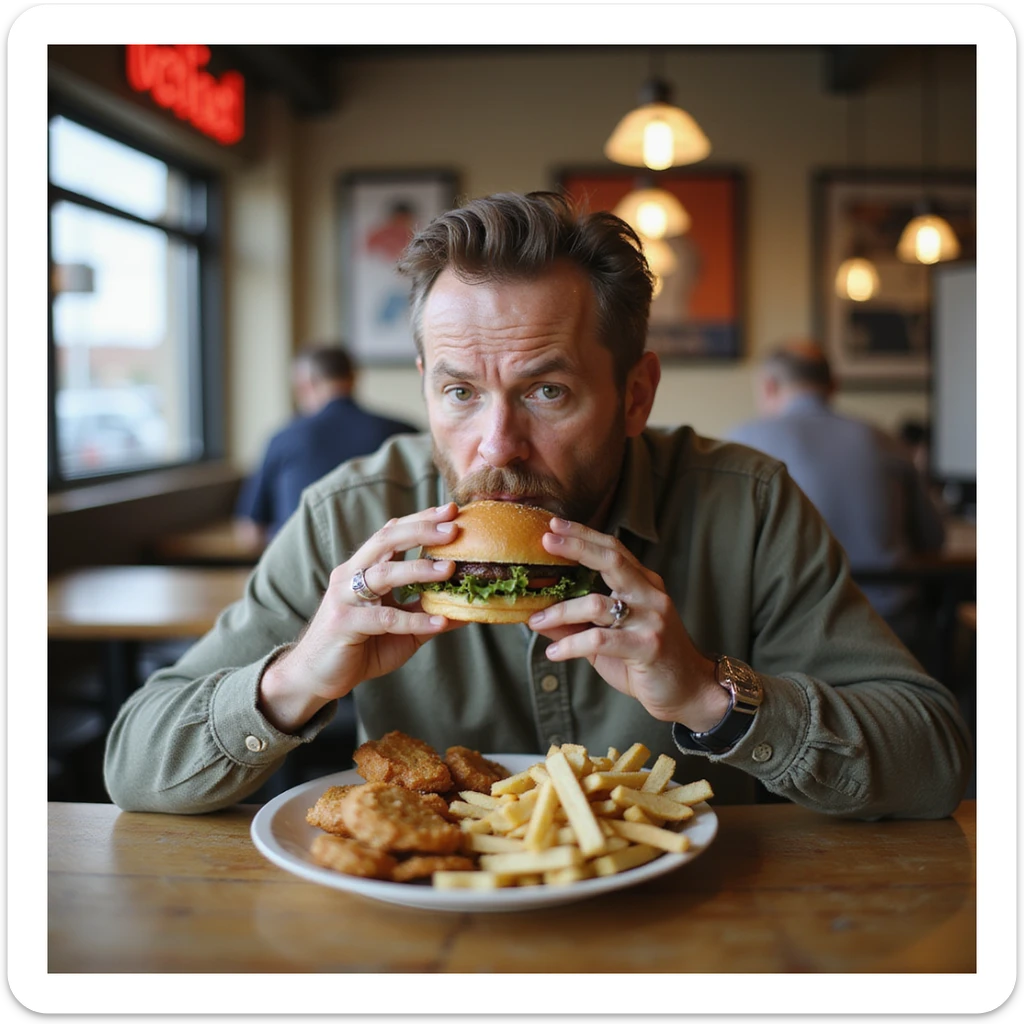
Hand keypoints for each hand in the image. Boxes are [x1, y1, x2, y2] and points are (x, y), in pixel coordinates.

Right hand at [259, 503, 462, 731]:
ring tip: (449, 569)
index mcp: (363, 568)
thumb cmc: (359, 648)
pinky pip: (384, 619)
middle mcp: (351, 575)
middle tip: (453, 528)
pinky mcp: (343, 623)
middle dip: (420, 530)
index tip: (452, 510)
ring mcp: (344, 597)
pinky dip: (414, 620)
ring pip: (383, 574)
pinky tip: (440, 622)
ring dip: (418, 568)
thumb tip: (467, 609)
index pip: (392, 533)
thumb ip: (427, 614)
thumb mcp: (400, 629)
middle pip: (386, 540)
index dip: (420, 519)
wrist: (315, 677)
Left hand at [526, 518, 728, 731]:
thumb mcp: (609, 639)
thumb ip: (577, 625)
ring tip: (535, 621)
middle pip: (611, 560)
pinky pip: (600, 639)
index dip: (584, 535)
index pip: (613, 550)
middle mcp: (650, 595)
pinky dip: (571, 644)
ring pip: (597, 604)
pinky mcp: (647, 646)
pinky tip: (554, 652)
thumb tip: (536, 617)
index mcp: (644, 585)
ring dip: (560, 611)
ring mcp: (651, 619)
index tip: (554, 525)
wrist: (691, 690)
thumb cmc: (648, 661)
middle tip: (546, 540)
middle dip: (576, 546)